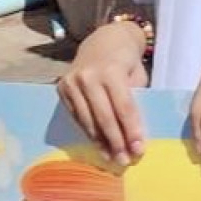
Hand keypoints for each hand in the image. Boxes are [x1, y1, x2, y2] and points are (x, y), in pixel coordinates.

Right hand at [55, 19, 150, 165]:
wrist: (103, 39)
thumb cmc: (127, 60)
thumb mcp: (137, 74)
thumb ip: (135, 98)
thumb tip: (134, 131)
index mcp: (111, 71)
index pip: (123, 107)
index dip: (131, 130)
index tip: (139, 150)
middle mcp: (88, 77)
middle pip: (104, 117)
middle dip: (116, 141)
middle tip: (124, 160)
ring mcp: (72, 83)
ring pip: (87, 120)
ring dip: (100, 142)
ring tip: (112, 158)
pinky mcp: (61, 88)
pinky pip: (77, 116)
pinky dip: (88, 132)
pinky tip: (98, 145)